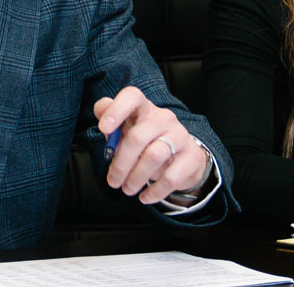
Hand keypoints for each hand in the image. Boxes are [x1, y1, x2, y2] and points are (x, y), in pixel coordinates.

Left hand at [92, 86, 211, 202]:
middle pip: (138, 137)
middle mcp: (163, 118)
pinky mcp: (192, 156)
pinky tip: (146, 197)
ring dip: (136, 178)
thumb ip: (111, 122)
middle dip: (121, 164)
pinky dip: (155, 191)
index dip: (116, 110)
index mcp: (144, 108)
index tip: (103, 129)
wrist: (183, 158)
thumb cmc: (148, 142)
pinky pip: (171, 177)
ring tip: (127, 190)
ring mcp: (180, 135)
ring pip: (154, 157)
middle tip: (113, 182)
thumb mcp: (128, 131)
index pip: (132, 97)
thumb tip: (101, 112)